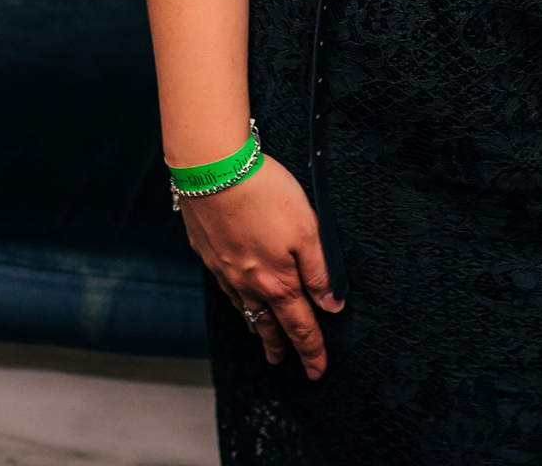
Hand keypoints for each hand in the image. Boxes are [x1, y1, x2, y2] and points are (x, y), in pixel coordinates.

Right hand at [177, 155, 341, 374]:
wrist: (214, 170)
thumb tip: (332, 306)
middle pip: (268, 324)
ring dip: (255, 325)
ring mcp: (225, 270)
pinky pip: (226, 287)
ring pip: (243, 308)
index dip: (311, 350)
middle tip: (282, 363)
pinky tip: (236, 294)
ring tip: (260, 337)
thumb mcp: (308, 229)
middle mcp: (249, 283)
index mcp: (277, 281)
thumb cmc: (266, 194)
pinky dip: (235, 300)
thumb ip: (320, 270)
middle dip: (278, 346)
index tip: (318, 371)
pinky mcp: (208, 252)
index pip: (299, 326)